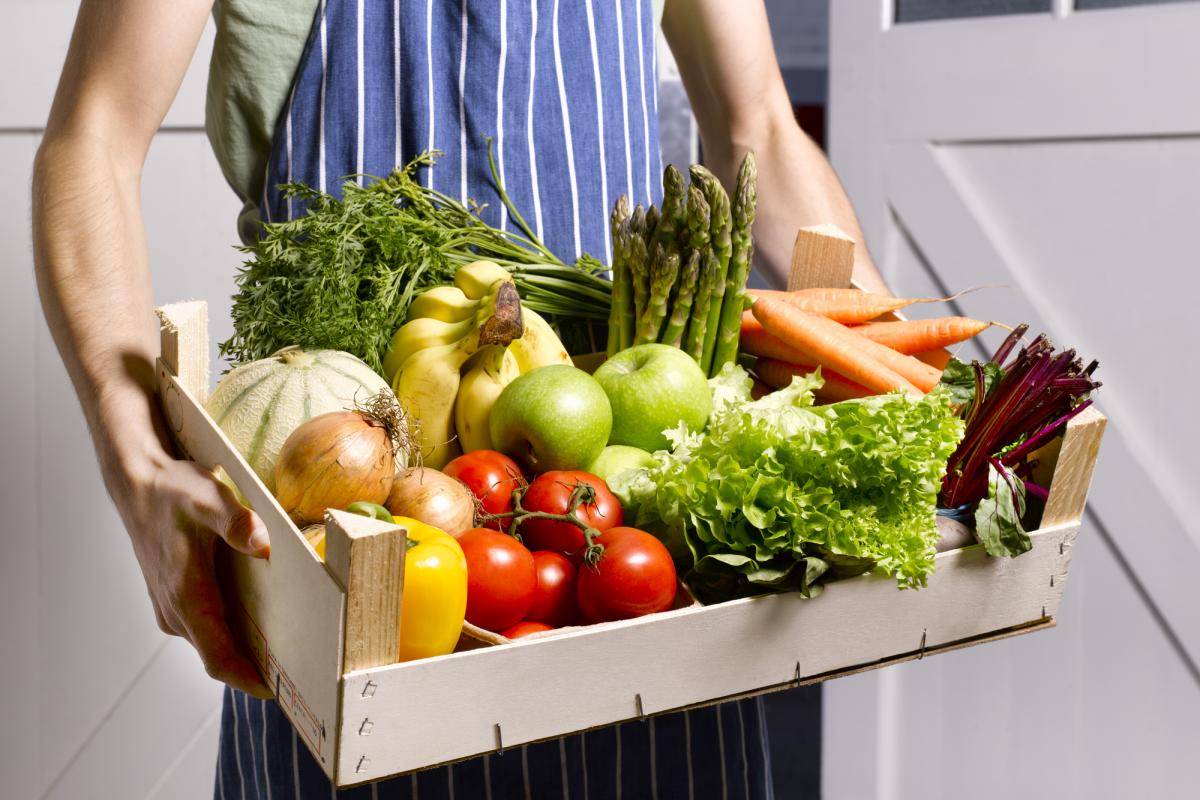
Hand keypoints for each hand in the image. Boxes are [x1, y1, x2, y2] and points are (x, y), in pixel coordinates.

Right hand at [120, 446, 272, 697]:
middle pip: (219, 656)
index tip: (276, 691)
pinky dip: (232, 632)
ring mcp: (172, 609)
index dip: (246, 678)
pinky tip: (264, 620)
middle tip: (301, 672)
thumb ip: (234, 520)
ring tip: (291, 650)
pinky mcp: (175, 601)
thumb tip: (261, 543)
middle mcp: (176, 612)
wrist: (138, 485)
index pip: (217, 657)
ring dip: (245, 651)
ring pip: (213, 642)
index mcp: (186, 597)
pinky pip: (207, 628)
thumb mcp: (208, 497)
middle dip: (256, 668)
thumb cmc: (174, 492)